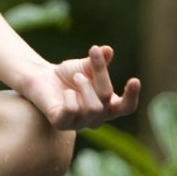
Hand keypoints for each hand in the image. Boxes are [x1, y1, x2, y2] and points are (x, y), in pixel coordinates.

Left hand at [18, 45, 140, 130]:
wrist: (42, 78)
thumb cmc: (68, 74)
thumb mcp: (86, 66)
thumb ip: (99, 62)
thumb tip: (108, 50)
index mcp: (108, 107)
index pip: (127, 107)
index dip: (132, 96)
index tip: (134, 80)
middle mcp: (97, 119)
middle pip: (107, 97)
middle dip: (100, 73)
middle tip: (92, 54)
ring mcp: (79, 124)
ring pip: (93, 107)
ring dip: (84, 85)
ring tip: (76, 77)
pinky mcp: (62, 124)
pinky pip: (72, 110)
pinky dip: (70, 96)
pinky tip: (65, 93)